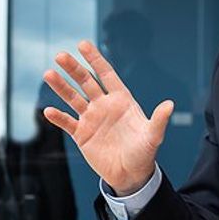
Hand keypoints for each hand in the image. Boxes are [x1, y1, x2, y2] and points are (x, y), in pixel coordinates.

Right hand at [42, 40, 173, 195]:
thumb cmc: (144, 152)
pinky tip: (48, 110)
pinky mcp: (82, 135)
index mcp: (121, 100)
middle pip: (85, 82)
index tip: (82, 44)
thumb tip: (169, 105)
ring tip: (48, 74)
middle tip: (60, 56)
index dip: (95, 59)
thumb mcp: (152, 136)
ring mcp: (91, 119)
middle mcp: (103, 105)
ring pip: (73, 99)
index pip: (105, 74)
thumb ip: (158, 120)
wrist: (131, 175)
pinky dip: (58, 117)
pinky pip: (67, 123)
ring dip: (61, 87)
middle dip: (73, 69)